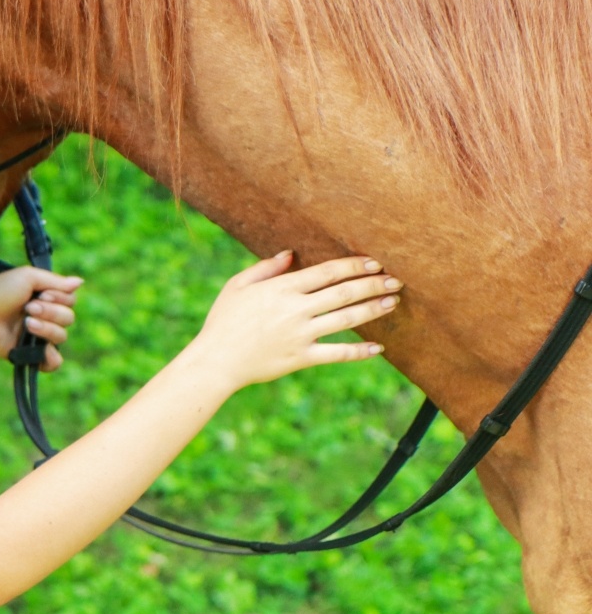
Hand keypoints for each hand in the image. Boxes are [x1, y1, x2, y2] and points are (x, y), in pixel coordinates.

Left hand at [0, 266, 83, 371]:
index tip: (42, 294)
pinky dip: (50, 357)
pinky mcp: (30, 355)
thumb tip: (80, 281)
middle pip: (69, 318)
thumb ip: (55, 281)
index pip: (70, 300)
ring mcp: (36, 336)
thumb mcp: (26, 277)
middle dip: (51, 312)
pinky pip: (54, 362)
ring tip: (25, 323)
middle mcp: (42, 316)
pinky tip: (38, 347)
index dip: (60, 298)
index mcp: (43, 296)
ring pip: (62, 337)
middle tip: (28, 308)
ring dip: (46, 328)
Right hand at [185, 251, 397, 390]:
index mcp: (281, 288)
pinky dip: (359, 352)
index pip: (327, 272)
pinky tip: (378, 349)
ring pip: (346, 319)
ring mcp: (300, 334)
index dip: (354, 266)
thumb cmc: (223, 320)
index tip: (375, 263)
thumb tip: (291, 254)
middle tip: (396, 280)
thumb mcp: (237, 286)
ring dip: (372, 309)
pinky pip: (337, 354)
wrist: (216, 360)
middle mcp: (295, 309)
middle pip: (343, 292)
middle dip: (372, 284)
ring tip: (392, 302)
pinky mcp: (302, 358)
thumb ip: (265, 268)